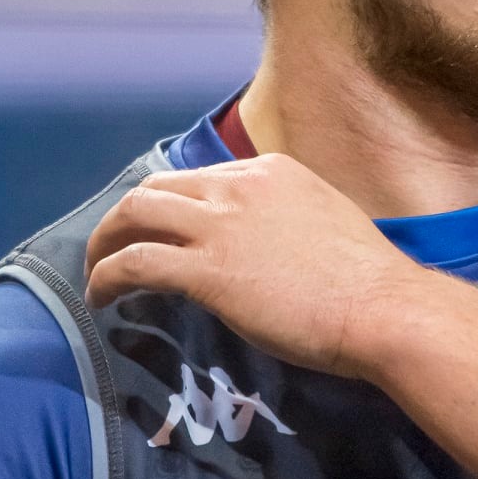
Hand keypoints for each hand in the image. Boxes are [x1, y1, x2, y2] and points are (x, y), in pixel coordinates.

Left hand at [83, 154, 426, 377]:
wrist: (380, 306)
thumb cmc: (367, 280)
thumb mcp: (325, 223)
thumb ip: (285, 222)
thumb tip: (264, 247)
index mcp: (270, 172)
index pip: (201, 179)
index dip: (171, 207)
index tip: (162, 233)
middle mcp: (239, 186)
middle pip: (157, 188)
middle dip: (126, 218)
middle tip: (113, 249)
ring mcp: (220, 224)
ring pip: (135, 212)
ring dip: (105, 242)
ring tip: (96, 272)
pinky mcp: (207, 268)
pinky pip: (135, 262)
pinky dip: (108, 276)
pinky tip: (103, 298)